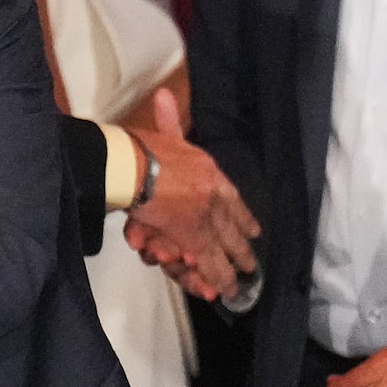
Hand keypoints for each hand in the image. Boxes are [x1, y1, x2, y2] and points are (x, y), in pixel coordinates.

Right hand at [120, 91, 259, 300]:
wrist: (133, 167)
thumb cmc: (142, 149)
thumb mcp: (162, 132)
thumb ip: (168, 119)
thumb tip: (164, 96)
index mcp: (209, 171)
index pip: (233, 198)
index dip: (243, 217)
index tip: (254, 231)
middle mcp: (213, 196)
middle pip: (231, 229)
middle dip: (241, 250)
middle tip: (250, 266)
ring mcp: (205, 217)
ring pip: (221, 249)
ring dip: (227, 270)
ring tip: (235, 287)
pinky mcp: (191, 237)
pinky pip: (205, 261)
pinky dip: (213, 276)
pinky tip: (221, 291)